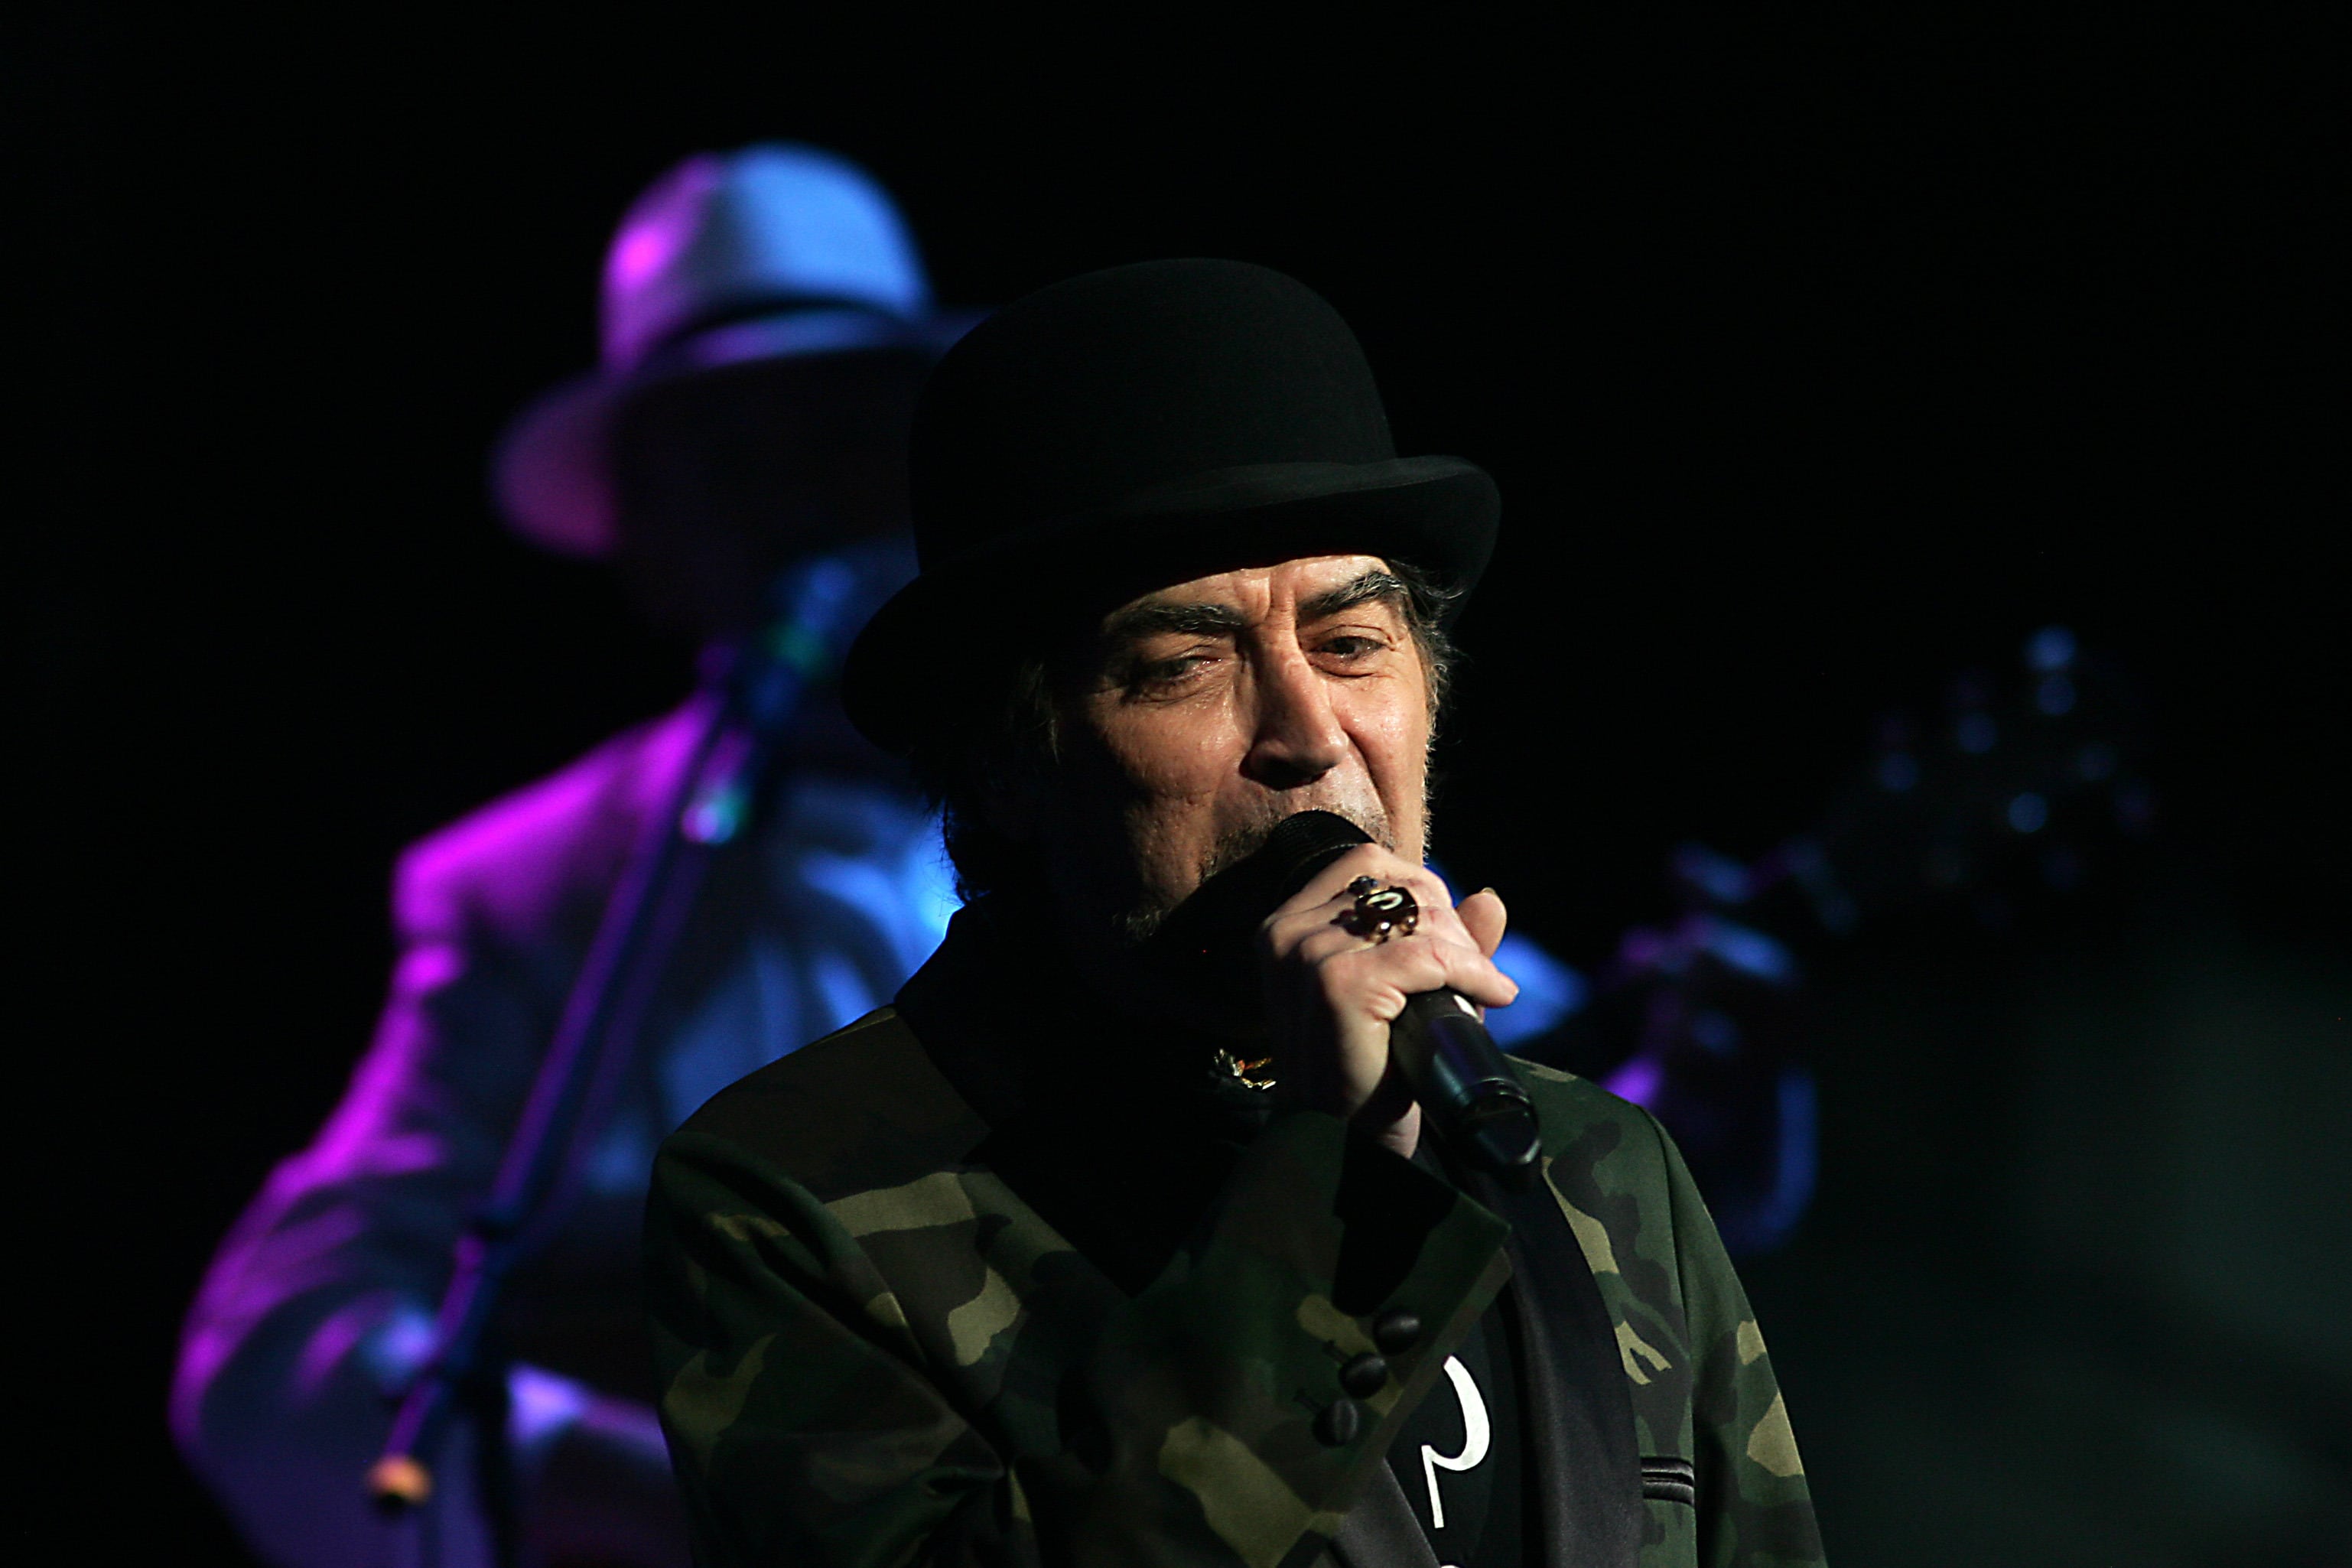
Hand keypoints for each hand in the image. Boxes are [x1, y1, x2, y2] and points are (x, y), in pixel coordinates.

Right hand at [1257, 845, 1516, 1157]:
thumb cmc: (1370, 1068)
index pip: (1368, 863)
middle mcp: (1288, 930)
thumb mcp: (1407, 995)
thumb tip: (1489, 898)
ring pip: (1416, 917)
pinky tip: (1490, 995)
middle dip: (1450, 925)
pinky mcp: (1336, 983)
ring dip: (1463, 952)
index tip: (1452, 942)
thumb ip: (1444, 945)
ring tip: (1480, 988)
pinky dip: (1468, 971)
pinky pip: (1425, 955)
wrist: (1344, 1141)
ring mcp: (1307, 953)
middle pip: (1398, 885)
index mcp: (1287, 922)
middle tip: (1474, 975)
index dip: (1423, 893)